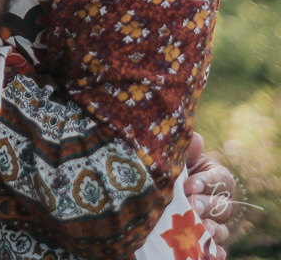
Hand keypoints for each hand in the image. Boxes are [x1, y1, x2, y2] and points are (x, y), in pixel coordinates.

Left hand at [183, 131, 235, 259]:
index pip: (220, 180)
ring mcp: (217, 223)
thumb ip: (188, 151)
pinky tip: (212, 253)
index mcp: (219, 178)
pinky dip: (216, 252)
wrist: (165, 189)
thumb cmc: (177, 170)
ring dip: (211, 229)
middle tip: (191, 205)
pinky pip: (216, 249)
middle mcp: (222, 202)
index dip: (206, 182)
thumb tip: (195, 139)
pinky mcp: (208, 240)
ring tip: (199, 227)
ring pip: (221, 229)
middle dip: (205, 205)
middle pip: (221, 206)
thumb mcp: (181, 159)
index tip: (190, 184)